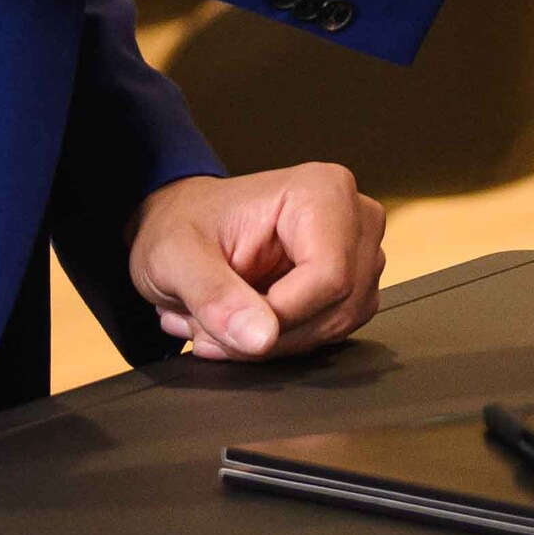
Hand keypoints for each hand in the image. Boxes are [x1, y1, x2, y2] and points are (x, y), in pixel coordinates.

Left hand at [131, 163, 386, 360]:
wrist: (186, 231)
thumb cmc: (183, 226)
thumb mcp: (174, 256)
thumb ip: (212, 294)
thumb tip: (261, 337)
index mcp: (321, 192)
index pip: (329, 276)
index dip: (280, 315)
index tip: (229, 322)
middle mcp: (353, 218)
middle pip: (338, 305)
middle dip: (271, 334)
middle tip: (216, 326)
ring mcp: (360, 252)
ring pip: (337, 324)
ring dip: (275, 342)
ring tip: (226, 321)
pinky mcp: (354, 283)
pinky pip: (333, 331)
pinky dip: (286, 341)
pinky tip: (249, 322)